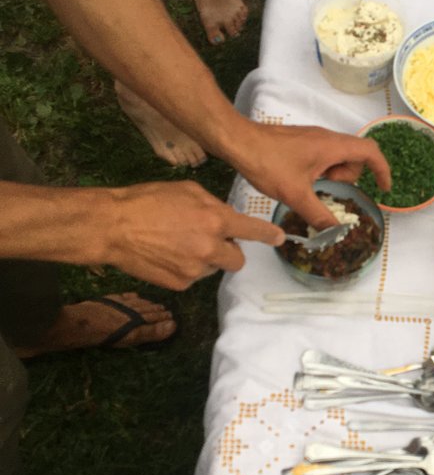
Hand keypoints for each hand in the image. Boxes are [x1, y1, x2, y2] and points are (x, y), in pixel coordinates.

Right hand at [104, 180, 283, 289]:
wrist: (114, 226)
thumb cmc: (148, 200)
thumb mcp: (188, 190)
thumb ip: (213, 205)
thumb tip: (226, 217)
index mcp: (215, 220)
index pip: (251, 231)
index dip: (268, 235)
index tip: (279, 238)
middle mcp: (210, 247)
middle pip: (237, 260)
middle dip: (230, 252)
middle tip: (212, 242)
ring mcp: (196, 269)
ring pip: (214, 269)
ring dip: (206, 259)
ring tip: (179, 244)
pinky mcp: (181, 284)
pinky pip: (193, 278)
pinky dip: (186, 269)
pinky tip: (167, 255)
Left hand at [233, 123, 391, 230]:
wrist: (237, 140)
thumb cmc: (267, 162)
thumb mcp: (295, 194)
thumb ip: (318, 215)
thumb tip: (335, 233)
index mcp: (332, 146)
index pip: (370, 152)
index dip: (382, 170)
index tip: (383, 189)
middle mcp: (327, 138)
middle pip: (354, 157)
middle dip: (346, 178)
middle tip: (325, 189)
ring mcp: (313, 138)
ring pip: (336, 158)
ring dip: (330, 175)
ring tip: (307, 186)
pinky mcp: (301, 141)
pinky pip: (322, 156)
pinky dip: (319, 171)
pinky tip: (298, 181)